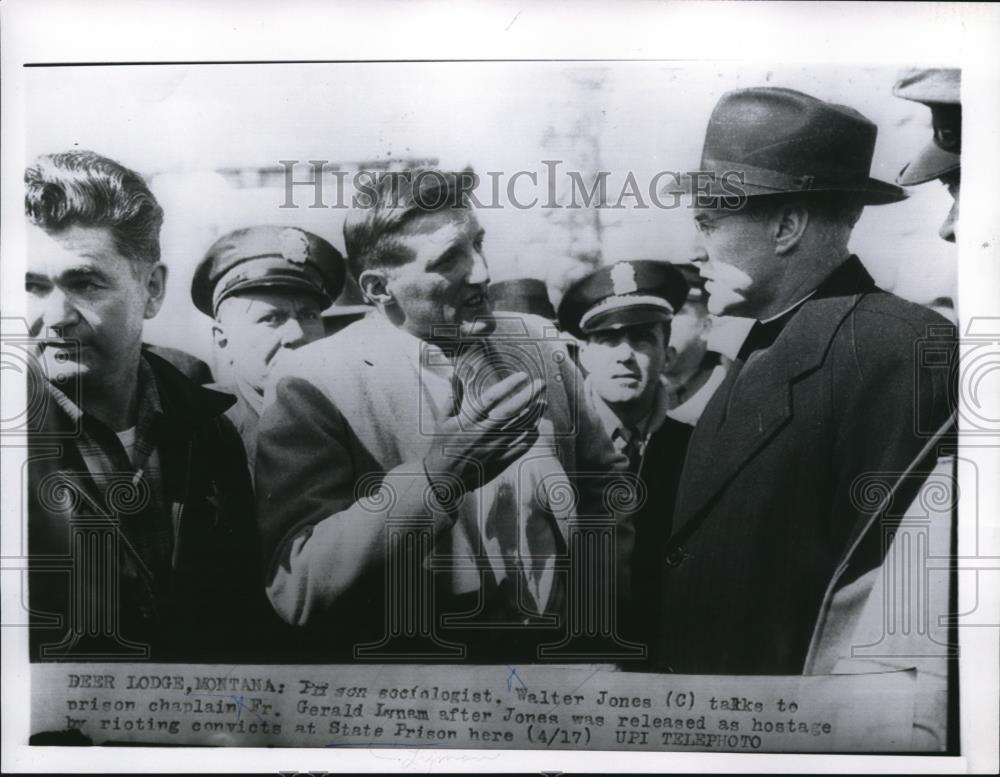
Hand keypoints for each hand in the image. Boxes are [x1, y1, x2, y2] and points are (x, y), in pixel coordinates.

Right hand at [424, 370, 546, 496]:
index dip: (508, 385)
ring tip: (542, 403)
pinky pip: (521, 447)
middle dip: (528, 395)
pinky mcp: (500, 462)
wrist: (444, 478)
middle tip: (541, 384)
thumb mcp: (444, 420)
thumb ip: (453, 397)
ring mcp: (493, 448)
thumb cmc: (443, 445)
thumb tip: (456, 374)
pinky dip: (531, 435)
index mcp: (468, 420)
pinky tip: (535, 426)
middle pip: (510, 411)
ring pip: (519, 428)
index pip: (491, 398)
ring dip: (533, 414)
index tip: (522, 376)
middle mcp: (482, 433)